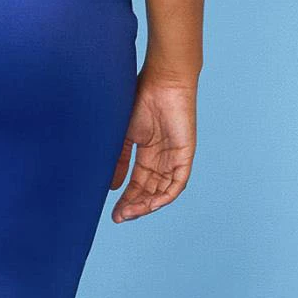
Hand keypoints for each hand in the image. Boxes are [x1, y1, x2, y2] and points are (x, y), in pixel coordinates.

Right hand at [110, 72, 196, 221]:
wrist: (162, 80)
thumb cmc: (141, 98)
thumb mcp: (124, 134)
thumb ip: (119, 159)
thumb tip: (112, 186)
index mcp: (148, 151)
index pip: (138, 182)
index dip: (127, 198)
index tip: (113, 213)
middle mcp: (162, 158)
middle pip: (149, 190)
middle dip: (134, 205)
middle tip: (119, 217)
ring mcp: (174, 157)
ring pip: (163, 190)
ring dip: (147, 204)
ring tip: (130, 212)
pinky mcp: (185, 154)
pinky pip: (177, 183)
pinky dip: (165, 195)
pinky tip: (150, 204)